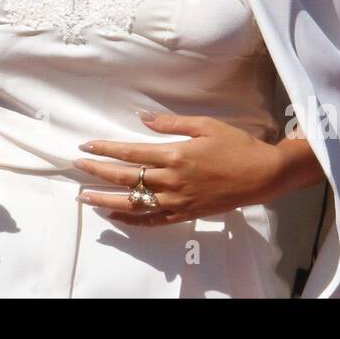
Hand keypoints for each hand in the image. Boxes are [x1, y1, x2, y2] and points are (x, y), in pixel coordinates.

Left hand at [73, 111, 290, 226]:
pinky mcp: (186, 213)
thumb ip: (170, 123)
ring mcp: (178, 200)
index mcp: (175, 155)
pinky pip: (153, 220)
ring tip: (85, 198)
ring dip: (106, 200)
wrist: (263, 175)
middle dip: (98, 172)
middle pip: (126, 178)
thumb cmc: (236, 145)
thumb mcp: (205, 126)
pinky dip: (132, 219)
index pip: (130, 153)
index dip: (105, 149)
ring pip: (134, 203)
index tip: (85, 146)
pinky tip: (116, 215)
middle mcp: (172, 180)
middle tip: (77, 167)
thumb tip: (141, 118)